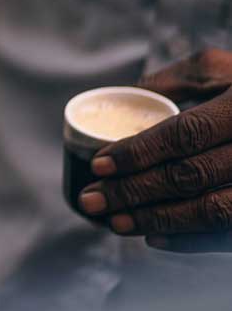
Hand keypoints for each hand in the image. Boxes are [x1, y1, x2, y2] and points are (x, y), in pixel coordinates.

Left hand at [78, 49, 231, 251]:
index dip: (139, 152)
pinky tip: (154, 238)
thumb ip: (179, 79)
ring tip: (115, 222)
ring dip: (157, 220)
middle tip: (92, 200)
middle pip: (190, 176)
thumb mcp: (223, 70)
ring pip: (211, 210)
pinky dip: (191, 241)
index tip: (99, 165)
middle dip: (134, 191)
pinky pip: (230, 234)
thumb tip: (126, 96)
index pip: (185, 134)